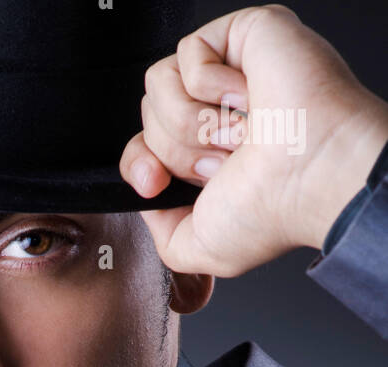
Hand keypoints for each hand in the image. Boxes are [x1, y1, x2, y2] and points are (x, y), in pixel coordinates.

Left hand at [120, 4, 387, 274]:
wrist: (310, 176)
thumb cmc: (270, 211)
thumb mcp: (198, 248)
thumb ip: (162, 234)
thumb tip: (150, 196)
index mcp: (206, 156)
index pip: (143, 146)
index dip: (140, 165)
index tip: (156, 184)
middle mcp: (215, 114)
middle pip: (148, 118)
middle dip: (177, 151)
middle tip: (224, 162)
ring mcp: (228, 72)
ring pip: (159, 84)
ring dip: (193, 123)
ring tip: (238, 134)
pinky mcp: (240, 35)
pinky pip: (188, 54)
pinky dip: (212, 86)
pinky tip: (249, 100)